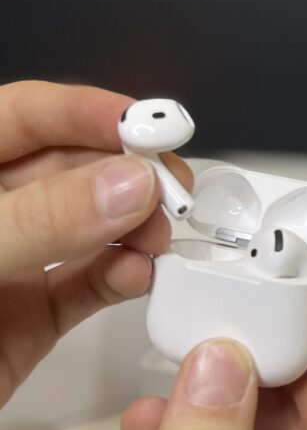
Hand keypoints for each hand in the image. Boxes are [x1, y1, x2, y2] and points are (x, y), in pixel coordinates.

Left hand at [0, 81, 191, 406]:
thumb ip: (34, 221)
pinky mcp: (29, 317)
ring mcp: (8, 265)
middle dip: (125, 173)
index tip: (146, 123)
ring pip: (90, 227)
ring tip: (155, 237)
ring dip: (133, 227)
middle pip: (71, 168)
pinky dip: (121, 279)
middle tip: (168, 185)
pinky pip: (88, 286)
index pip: (23, 116)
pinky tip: (134, 276)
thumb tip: (121, 184)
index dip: (86, 111)